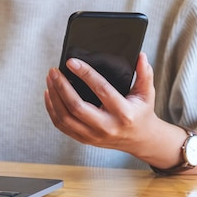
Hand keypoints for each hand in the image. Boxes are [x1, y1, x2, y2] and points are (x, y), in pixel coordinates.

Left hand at [44, 52, 158, 153]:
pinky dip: (52, 109)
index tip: (71, 62)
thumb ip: (145, 74)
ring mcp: (93, 135)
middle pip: (77, 106)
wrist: (139, 139)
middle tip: (54, 71)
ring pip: (65, 117)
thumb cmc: (141, 112)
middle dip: (62, 86)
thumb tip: (140, 56)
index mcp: (123, 113)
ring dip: (54, 97)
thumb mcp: (147, 94)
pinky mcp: (83, 139)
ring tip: (50, 80)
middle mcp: (106, 126)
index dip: (85, 74)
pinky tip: (49, 94)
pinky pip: (61, 125)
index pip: (101, 90)